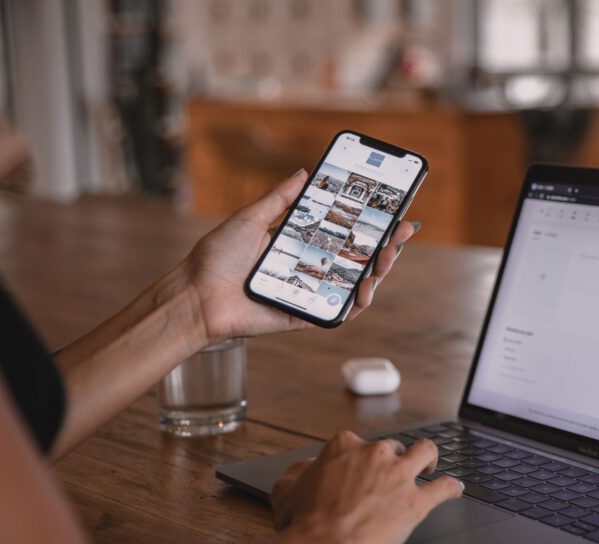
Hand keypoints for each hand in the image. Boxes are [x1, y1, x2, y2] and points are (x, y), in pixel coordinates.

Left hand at [183, 170, 418, 343]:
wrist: (197, 295)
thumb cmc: (217, 257)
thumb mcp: (251, 218)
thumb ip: (280, 199)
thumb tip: (305, 173)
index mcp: (300, 244)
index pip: (344, 232)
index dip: (370, 224)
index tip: (392, 210)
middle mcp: (309, 268)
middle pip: (357, 258)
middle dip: (385, 245)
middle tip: (401, 231)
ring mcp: (310, 293)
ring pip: (355, 284)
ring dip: (378, 271)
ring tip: (388, 257)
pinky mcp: (305, 315)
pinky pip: (339, 312)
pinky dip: (357, 303)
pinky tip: (366, 288)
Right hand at [270, 432, 463, 543]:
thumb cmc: (302, 525)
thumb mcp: (287, 490)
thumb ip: (299, 473)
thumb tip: (306, 469)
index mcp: (344, 447)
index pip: (358, 444)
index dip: (359, 459)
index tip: (360, 471)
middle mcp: (375, 454)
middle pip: (393, 448)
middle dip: (393, 460)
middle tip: (390, 478)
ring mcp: (398, 476)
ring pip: (426, 452)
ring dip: (430, 458)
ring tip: (429, 467)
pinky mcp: (416, 502)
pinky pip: (444, 488)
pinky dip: (452, 488)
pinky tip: (455, 490)